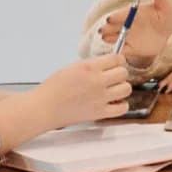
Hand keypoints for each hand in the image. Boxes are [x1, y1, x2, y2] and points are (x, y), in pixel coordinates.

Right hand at [7, 54, 134, 143]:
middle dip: (120, 73)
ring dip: (122, 88)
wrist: (45, 107)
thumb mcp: (72, 67)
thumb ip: (91, 65)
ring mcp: (100, 97)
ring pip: (126, 89)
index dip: (118, 60)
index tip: (116, 63)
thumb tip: (105, 65)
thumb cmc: (53, 88)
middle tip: (114, 76)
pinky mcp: (100, 112)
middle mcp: (97, 81)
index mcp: (89, 67)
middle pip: (124, 73)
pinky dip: (121, 105)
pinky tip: (113, 102)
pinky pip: (122, 108)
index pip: (116, 58)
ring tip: (114, 89)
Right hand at [89, 0, 171, 75]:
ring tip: (105, 37)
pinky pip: (122, 51)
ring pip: (114, 37)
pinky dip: (118, 51)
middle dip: (107, 28)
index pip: (122, 14)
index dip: (116, 17)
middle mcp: (126, 25)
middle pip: (113, 26)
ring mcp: (126, 37)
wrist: (165, 37)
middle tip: (102, 30)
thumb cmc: (164, 18)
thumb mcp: (164, 5)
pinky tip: (116, 51)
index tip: (110, 19)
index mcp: (132, 13)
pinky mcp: (129, 49)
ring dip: (109, 37)